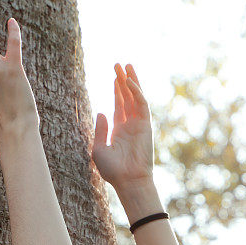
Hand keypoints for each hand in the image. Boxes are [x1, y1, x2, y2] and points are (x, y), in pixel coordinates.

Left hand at [92, 63, 153, 189]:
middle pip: (127, 97)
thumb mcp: (99, 148)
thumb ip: (100, 130)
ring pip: (135, 97)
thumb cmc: (113, 170)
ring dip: (131, 81)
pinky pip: (141, 104)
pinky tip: (128, 81)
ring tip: (126, 65)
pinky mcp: (146, 125)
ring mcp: (139, 124)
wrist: (128, 180)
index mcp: (119, 131)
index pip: (119, 106)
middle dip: (123, 80)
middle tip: (118, 64)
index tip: (114, 77)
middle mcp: (130, 125)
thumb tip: (101, 111)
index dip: (116, 91)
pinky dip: (136, 92)